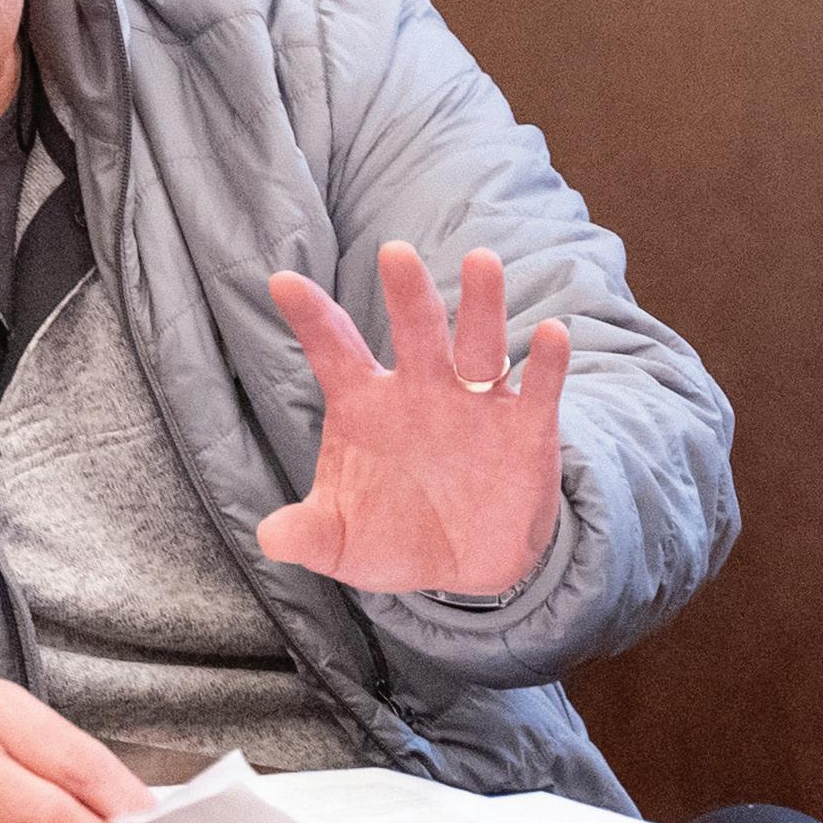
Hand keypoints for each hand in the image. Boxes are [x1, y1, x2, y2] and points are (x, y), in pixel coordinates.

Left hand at [257, 242, 568, 596]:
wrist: (463, 569)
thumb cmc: (391, 537)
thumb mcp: (340, 545)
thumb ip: (307, 535)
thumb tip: (269, 537)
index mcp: (365, 404)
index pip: (334, 350)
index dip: (310, 317)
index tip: (281, 281)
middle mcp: (421, 390)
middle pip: (414, 331)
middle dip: (407, 293)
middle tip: (396, 253)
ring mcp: (476, 404)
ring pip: (480, 345)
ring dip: (482, 306)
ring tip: (482, 262)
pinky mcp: (525, 429)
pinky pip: (539, 390)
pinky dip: (548, 363)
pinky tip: (552, 334)